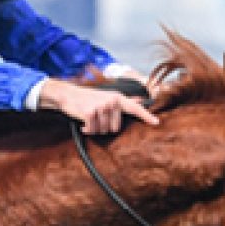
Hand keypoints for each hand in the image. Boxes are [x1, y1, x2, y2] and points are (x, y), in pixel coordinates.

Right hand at [39, 78, 160, 134]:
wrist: (68, 94)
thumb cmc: (88, 98)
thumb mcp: (106, 97)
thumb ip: (122, 101)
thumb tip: (138, 102)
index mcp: (117, 97)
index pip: (135, 108)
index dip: (146, 116)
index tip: (156, 122)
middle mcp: (111, 101)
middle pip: (115, 128)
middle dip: (105, 127)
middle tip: (96, 119)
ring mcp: (101, 107)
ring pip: (103, 130)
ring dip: (94, 129)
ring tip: (89, 119)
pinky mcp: (90, 113)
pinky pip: (92, 130)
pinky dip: (86, 130)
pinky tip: (83, 123)